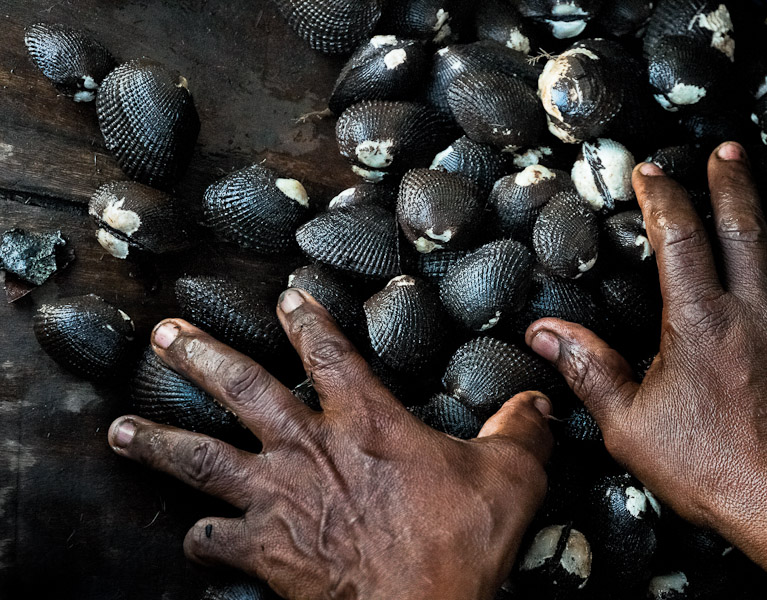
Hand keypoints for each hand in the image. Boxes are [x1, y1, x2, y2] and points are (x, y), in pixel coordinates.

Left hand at [108, 289, 552, 599]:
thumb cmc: (458, 543)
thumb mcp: (511, 477)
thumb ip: (523, 430)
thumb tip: (539, 402)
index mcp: (364, 421)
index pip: (327, 352)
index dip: (305, 320)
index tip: (285, 297)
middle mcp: (309, 449)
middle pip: (241, 389)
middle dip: (200, 356)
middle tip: (164, 333)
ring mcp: (278, 499)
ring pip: (202, 458)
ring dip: (159, 439)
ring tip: (119, 427)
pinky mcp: (266, 550)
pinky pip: (216, 539)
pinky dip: (200, 535)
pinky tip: (188, 532)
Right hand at [526, 142, 766, 599]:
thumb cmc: (706, 468)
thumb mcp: (627, 423)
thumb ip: (588, 368)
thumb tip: (545, 334)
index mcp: (700, 319)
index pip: (678, 235)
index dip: (663, 196)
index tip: (651, 173)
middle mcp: (756, 311)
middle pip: (748, 223)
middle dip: (734, 180)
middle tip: (728, 152)